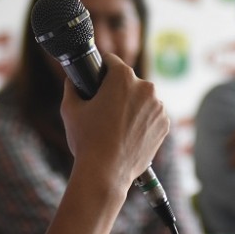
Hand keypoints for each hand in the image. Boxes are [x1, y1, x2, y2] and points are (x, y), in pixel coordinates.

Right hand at [60, 52, 168, 187]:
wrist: (106, 173)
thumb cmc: (87, 139)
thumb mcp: (70, 108)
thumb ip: (71, 87)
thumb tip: (72, 79)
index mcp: (123, 77)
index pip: (111, 61)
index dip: (101, 68)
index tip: (96, 78)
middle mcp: (146, 87)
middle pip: (128, 80)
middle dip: (117, 89)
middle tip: (103, 107)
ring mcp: (158, 107)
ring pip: (141, 98)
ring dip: (132, 105)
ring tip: (115, 124)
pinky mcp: (164, 125)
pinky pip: (151, 115)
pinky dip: (142, 120)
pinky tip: (128, 133)